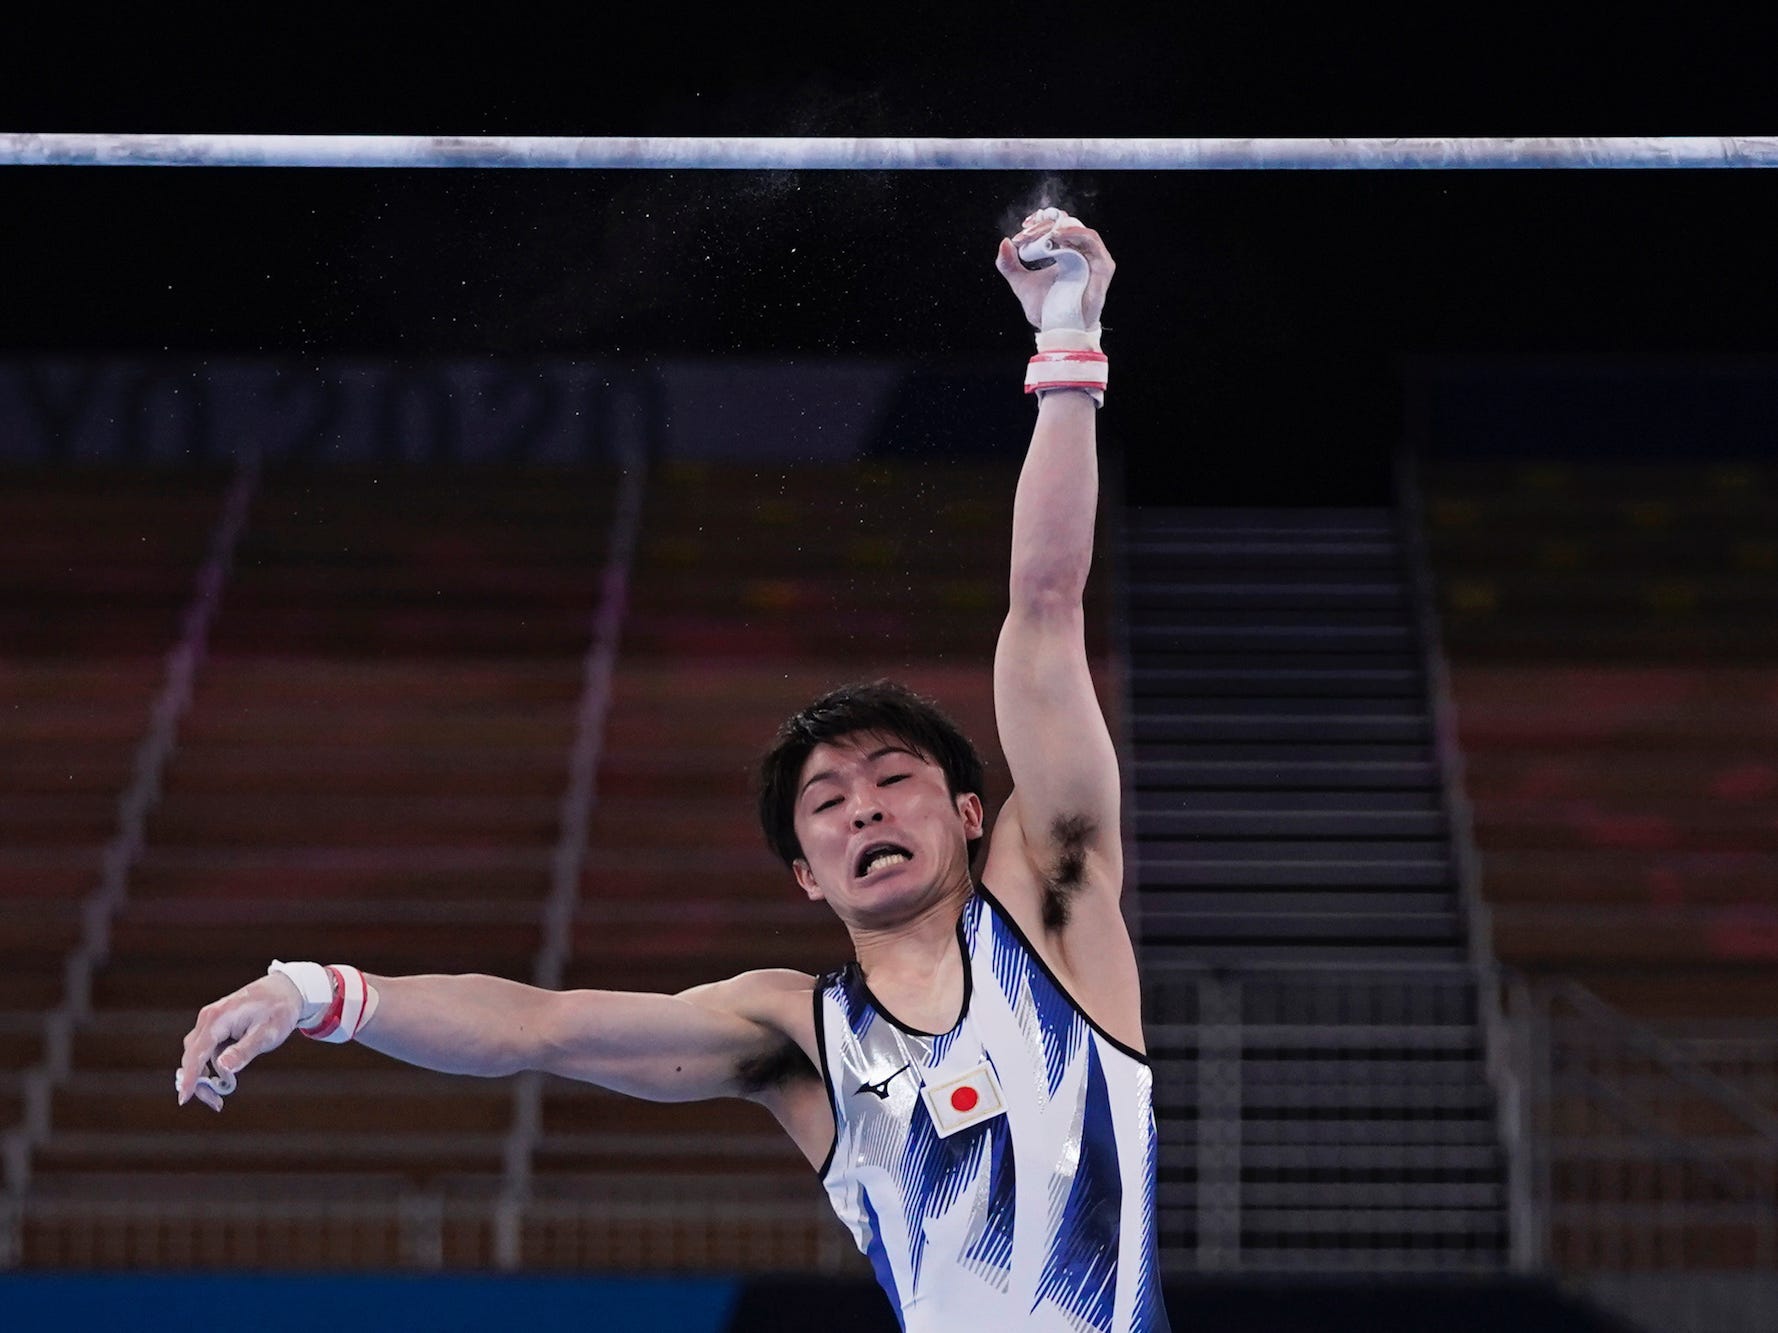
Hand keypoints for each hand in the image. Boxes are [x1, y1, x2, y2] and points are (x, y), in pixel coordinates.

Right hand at [176, 973, 303, 1110]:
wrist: (285, 989)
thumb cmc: (278, 1011)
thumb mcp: (267, 1033)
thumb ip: (245, 1051)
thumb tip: (222, 1068)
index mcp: (218, 1019)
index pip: (197, 1053)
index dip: (190, 1078)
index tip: (183, 1100)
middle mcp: (208, 1018)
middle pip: (193, 1057)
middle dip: (200, 1083)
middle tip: (217, 1103)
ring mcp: (209, 1021)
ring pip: (198, 1055)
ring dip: (206, 1076)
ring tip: (225, 1091)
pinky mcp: (214, 1026)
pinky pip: (206, 1050)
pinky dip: (212, 1065)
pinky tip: (226, 1075)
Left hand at [995, 210, 1114, 329]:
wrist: (1058, 329)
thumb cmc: (1045, 309)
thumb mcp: (1021, 283)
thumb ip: (1009, 265)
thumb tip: (1004, 242)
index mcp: (1066, 252)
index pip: (1057, 225)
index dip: (1041, 220)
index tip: (1024, 226)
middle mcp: (1081, 252)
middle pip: (1064, 223)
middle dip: (1042, 226)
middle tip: (1025, 235)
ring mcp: (1093, 258)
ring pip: (1076, 228)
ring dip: (1056, 227)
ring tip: (1038, 234)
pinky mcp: (1102, 266)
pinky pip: (1091, 240)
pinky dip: (1074, 234)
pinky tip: (1057, 236)